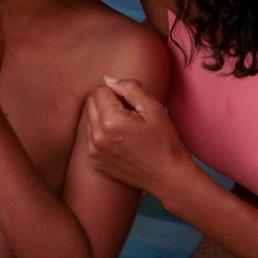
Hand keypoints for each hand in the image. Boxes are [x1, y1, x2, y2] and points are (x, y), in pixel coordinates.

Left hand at [86, 76, 191, 194]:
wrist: (167, 177)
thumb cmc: (164, 142)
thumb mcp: (153, 108)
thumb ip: (130, 88)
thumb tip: (108, 80)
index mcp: (110, 122)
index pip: (99, 91)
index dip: (116, 93)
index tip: (131, 104)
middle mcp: (97, 137)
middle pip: (91, 104)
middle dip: (107, 103)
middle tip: (129, 115)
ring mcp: (94, 152)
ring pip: (90, 120)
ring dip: (103, 118)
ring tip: (125, 129)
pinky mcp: (95, 162)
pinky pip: (91, 138)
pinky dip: (102, 134)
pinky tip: (121, 142)